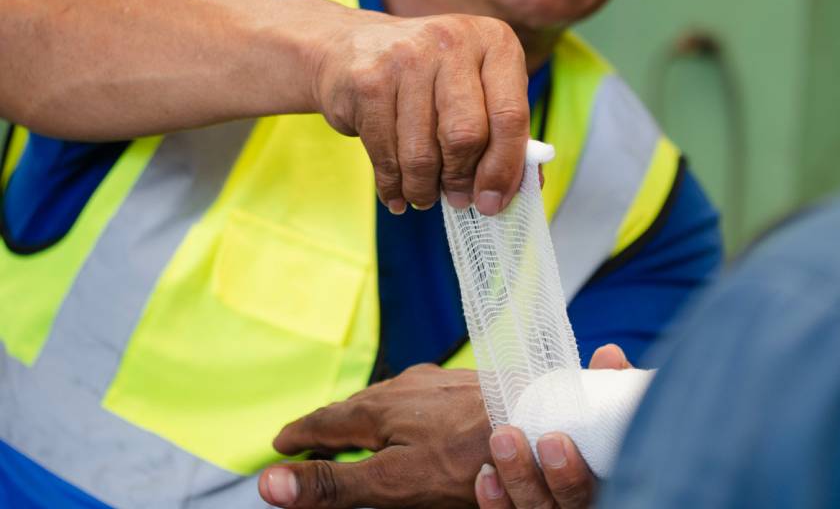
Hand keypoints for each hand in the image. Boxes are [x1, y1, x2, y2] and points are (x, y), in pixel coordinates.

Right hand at [258, 364, 490, 507]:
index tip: (279, 445)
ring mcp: (439, 383)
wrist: (543, 421)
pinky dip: (403, 409)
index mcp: (378, 409)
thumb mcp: (393, 482)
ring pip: (389, 397)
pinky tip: (419, 419)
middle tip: (311, 441)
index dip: (298, 437)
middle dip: (329, 424)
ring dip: (366, 414)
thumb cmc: (471, 457)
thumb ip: (332, 483)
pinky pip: (422, 396)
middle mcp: (405, 387)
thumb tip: (269, 483)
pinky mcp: (468, 385)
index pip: (323, 422)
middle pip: (353, 406)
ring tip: (359, 430)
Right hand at [311, 11, 529, 215]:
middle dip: (460, 180)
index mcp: (494, 42)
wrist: (352, 48)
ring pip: (422, 153)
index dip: (504, 169)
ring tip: (422, 196)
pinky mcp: (368, 80)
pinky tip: (396, 192)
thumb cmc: (429, 77)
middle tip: (456, 199)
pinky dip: (392, 185)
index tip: (493, 202)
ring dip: (423, 188)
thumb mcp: (477, 88)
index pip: (510, 116)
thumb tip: (525, 187)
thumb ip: (504, 132)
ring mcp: (406, 57)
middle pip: (466, 136)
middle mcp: (453, 41)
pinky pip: (386, 154)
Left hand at [475, 344, 632, 508]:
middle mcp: (578, 503)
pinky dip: (494, 500)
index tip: (555, 439)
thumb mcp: (605, 401)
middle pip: (568, 504)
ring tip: (502, 438)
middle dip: (553, 476)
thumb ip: (610, 382)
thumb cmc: (592, 419)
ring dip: (518, 477)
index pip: (599, 487)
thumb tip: (609, 355)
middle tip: (542, 440)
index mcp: (605, 481)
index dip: (576, 472)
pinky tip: (485, 475)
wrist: (555, 436)